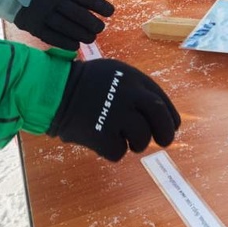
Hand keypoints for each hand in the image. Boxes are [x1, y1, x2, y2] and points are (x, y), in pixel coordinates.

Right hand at [13, 0, 114, 49]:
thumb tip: (97, 7)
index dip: (100, 6)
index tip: (110, 12)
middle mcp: (54, 1)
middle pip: (78, 14)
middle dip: (92, 23)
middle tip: (100, 28)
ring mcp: (44, 15)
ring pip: (67, 27)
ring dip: (82, 35)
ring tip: (91, 38)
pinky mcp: (36, 27)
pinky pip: (53, 37)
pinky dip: (66, 43)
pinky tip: (76, 45)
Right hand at [48, 59, 180, 160]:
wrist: (55, 91)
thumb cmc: (86, 83)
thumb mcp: (115, 74)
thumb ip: (136, 90)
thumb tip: (160, 113)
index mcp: (133, 79)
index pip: (162, 100)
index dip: (170, 117)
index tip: (172, 127)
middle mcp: (129, 95)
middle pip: (160, 118)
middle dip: (166, 134)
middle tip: (163, 142)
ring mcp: (116, 115)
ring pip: (141, 139)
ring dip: (135, 144)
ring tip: (121, 137)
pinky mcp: (101, 134)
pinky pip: (118, 151)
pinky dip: (112, 150)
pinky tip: (101, 140)